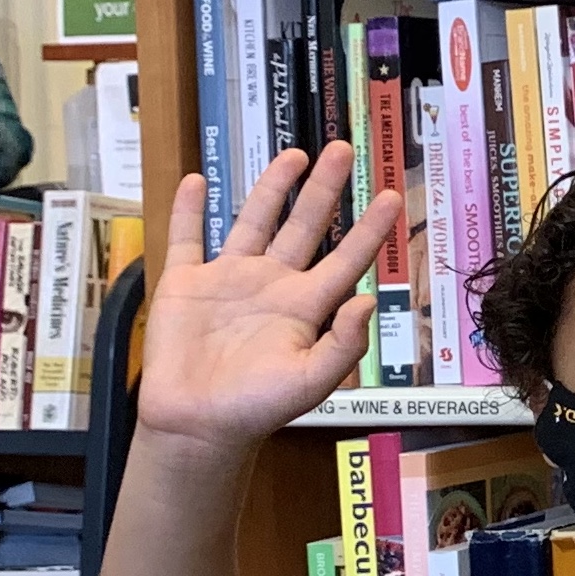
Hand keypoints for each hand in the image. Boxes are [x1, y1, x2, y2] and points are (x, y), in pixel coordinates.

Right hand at [138, 147, 400, 450]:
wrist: (198, 426)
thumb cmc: (257, 408)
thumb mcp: (312, 380)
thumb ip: (345, 343)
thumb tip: (368, 299)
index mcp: (305, 305)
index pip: (345, 257)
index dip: (368, 229)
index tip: (390, 196)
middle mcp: (271, 284)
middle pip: (303, 226)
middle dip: (322, 189)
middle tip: (341, 149)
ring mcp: (228, 281)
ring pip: (253, 222)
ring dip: (271, 188)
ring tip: (293, 155)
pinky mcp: (184, 285)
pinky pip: (186, 239)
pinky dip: (189, 211)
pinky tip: (196, 181)